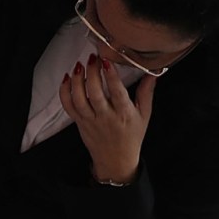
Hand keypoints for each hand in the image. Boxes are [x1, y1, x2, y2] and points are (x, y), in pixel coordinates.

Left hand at [59, 58, 155, 183]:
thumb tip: (153, 73)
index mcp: (124, 114)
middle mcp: (106, 117)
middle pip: (95, 93)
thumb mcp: (144, 115)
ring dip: (77, 81)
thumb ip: (146, 93)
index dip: (111, 76)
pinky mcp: (79, 123)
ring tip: (79, 65)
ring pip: (79, 99)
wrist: (116, 160)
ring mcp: (90, 120)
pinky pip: (68, 106)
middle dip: (92, 73)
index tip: (107, 61)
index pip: (117, 92)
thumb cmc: (131, 136)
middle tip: (93, 58)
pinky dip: (64, 92)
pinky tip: (67, 78)